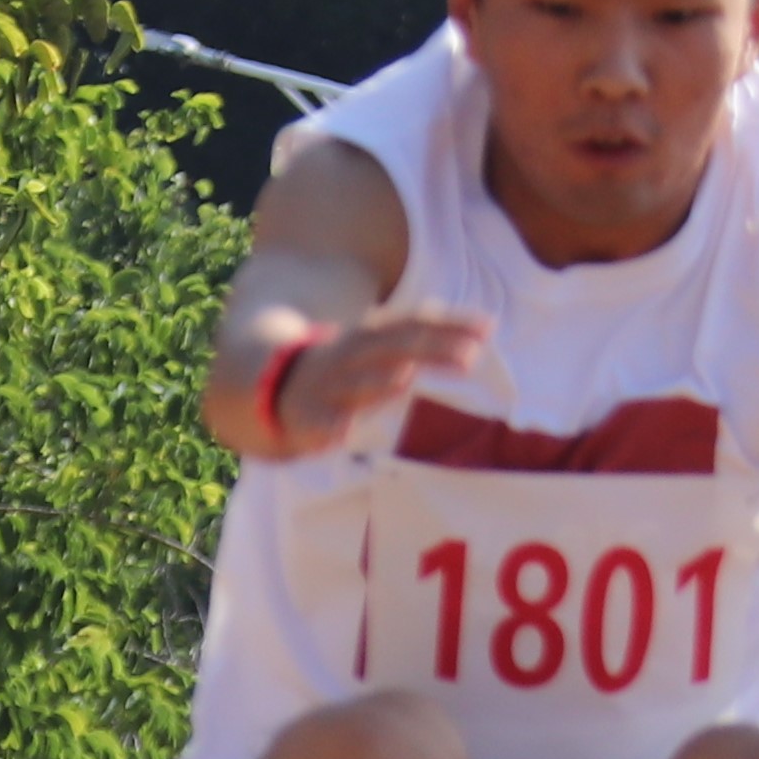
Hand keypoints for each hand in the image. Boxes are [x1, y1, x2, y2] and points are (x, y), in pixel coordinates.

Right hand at [264, 301, 490, 450]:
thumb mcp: (385, 346)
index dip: (450, 325)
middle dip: (428, 350)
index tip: (488, 329)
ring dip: (378, 380)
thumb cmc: (346, 368)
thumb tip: (487, 327)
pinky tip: (341, 434)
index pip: (415, 325)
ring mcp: (329, 386)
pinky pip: (316, 422)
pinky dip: (327, 427)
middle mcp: (353, 355)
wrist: (271, 382)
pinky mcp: (305, 416)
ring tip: (405, 378)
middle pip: (394, 348)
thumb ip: (429, 338)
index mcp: (373, 337)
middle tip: (468, 357)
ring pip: (356, 383)